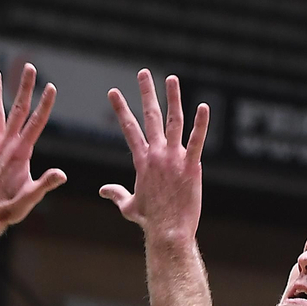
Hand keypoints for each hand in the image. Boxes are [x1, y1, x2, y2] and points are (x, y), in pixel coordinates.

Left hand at [0, 64, 67, 230]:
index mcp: (19, 153)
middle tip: (29, 67)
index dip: (45, 104)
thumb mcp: (30, 198)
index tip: (52, 87)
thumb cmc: (8, 209)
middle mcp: (5, 145)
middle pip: (17, 110)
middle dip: (24, 87)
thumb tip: (62, 174)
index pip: (36, 123)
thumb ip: (45, 184)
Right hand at [101, 71, 210, 239]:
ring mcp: (174, 159)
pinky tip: (204, 106)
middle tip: (143, 73)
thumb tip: (102, 190)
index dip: (121, 109)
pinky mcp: (192, 166)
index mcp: (141, 161)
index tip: (113, 92)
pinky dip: (201, 123)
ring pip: (174, 121)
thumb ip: (116, 194)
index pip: (128, 129)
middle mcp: (156, 154)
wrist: (168, 232)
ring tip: (171, 78)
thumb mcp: (129, 206)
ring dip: (172, 97)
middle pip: (149, 116)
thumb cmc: (149, 221)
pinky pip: (197, 140)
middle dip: (145, 93)